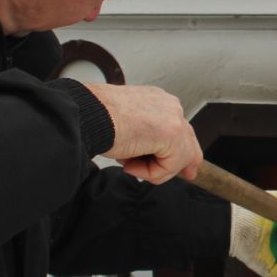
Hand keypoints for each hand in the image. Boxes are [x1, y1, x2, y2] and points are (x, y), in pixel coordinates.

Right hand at [81, 81, 201, 183]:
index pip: (179, 127)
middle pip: (188, 140)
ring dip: (152, 169)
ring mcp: (173, 118)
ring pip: (177, 158)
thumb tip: (152, 156)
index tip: (187, 166)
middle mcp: (169, 106)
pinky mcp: (172, 133)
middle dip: (186, 162)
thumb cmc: (97, 119)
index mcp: (157, 101)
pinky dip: (148, 172)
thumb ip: (145, 137)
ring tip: (127, 163)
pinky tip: (129, 163)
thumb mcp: (126, 126)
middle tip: (188, 175)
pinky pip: (168, 167)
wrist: (88, 115)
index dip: (182, 149)